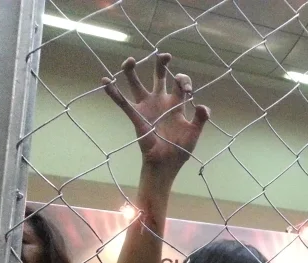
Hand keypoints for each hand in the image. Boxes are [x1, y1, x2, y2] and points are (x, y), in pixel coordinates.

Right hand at [102, 54, 209, 172]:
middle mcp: (160, 101)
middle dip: (161, 65)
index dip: (183, 81)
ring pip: (136, 84)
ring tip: (129, 60)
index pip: (179, 85)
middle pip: (158, 77)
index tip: (186, 88)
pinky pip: (122, 102)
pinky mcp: (136, 116)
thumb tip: (202, 106)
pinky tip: (105, 81)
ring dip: (131, 72)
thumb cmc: (181, 148)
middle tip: (165, 55)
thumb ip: (200, 119)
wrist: (166, 163)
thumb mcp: (194, 133)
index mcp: (176, 104)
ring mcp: (147, 107)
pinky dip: (113, 92)